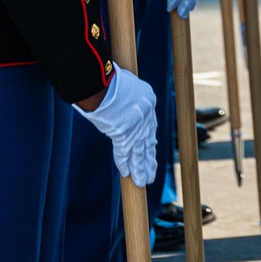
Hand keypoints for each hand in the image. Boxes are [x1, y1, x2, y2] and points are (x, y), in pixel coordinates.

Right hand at [74, 66, 157, 186]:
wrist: (109, 84)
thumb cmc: (115, 78)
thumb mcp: (130, 82)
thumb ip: (130, 93)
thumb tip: (123, 95)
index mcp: (149, 103)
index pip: (150, 127)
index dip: (150, 141)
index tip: (151, 148)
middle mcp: (145, 119)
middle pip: (147, 144)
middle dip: (149, 161)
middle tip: (151, 175)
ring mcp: (134, 129)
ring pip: (138, 154)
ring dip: (139, 170)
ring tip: (143, 182)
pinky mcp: (123, 137)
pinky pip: (123, 154)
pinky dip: (123, 164)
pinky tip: (126, 174)